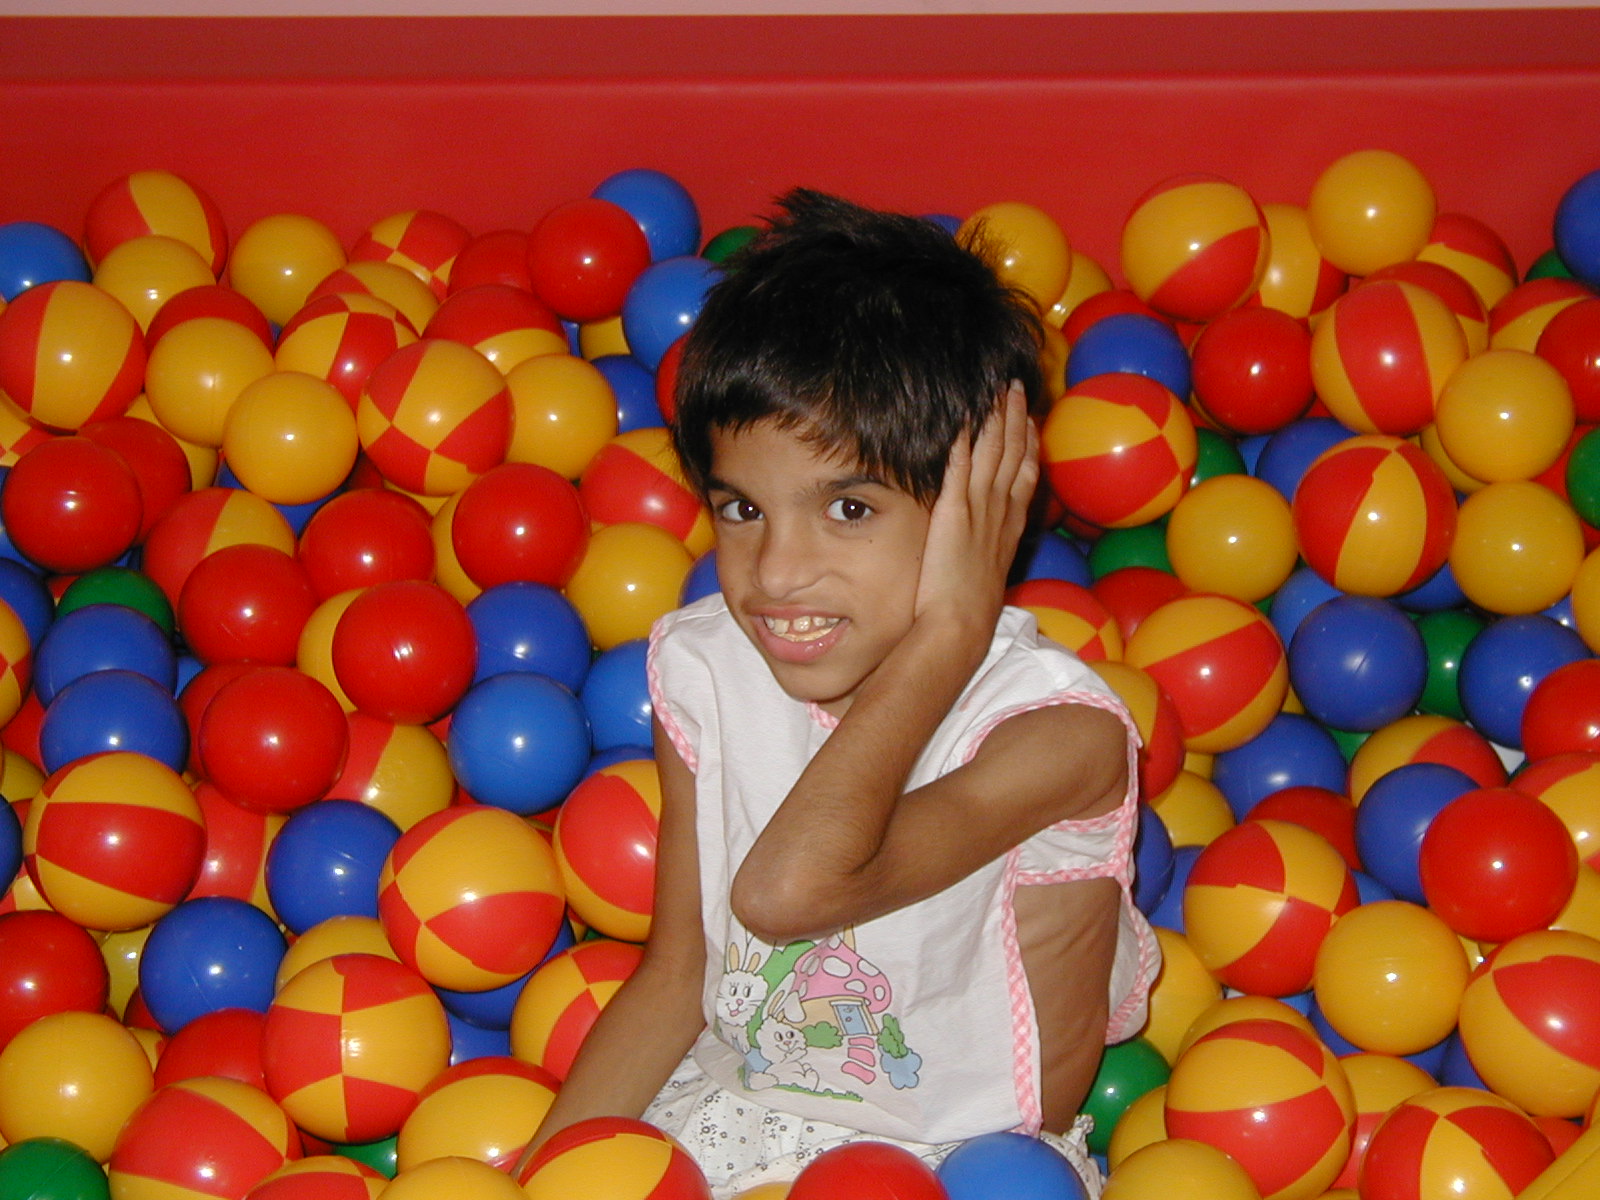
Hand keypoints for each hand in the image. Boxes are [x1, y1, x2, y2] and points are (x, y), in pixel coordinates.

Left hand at [913, 380, 1039, 631]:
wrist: (962, 623)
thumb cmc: (971, 606)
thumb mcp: (989, 569)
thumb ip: (989, 544)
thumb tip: (987, 536)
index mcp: (1011, 523)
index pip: (1025, 473)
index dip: (1027, 443)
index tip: (1028, 419)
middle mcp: (1000, 510)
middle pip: (1012, 453)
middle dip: (1014, 417)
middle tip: (1015, 388)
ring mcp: (979, 508)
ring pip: (991, 452)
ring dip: (994, 418)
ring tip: (995, 391)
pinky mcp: (954, 512)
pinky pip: (958, 467)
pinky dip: (961, 439)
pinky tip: (961, 417)